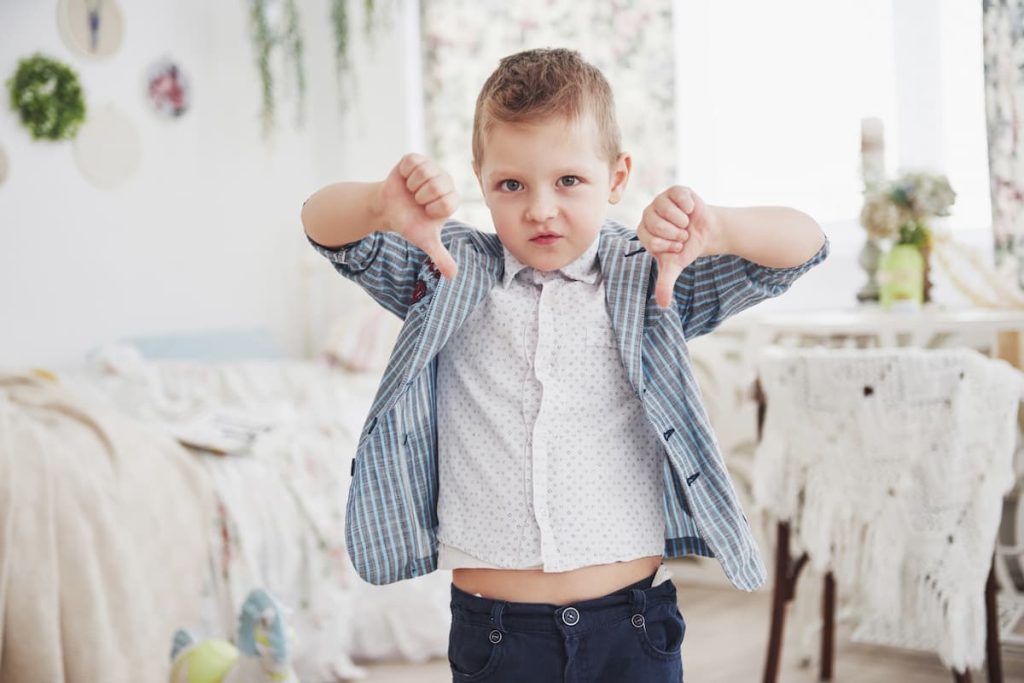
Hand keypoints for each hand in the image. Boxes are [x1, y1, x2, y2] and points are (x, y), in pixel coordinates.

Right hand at [379, 153, 459, 278]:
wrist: (388, 209)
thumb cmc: (409, 223)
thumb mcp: (425, 241)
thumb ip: (440, 257)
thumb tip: (452, 276)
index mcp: (452, 199)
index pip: (447, 202)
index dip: (431, 209)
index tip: (425, 212)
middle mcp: (445, 181)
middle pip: (437, 186)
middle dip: (421, 198)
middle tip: (416, 201)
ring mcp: (431, 168)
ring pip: (425, 173)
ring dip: (412, 186)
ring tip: (411, 191)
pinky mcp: (416, 159)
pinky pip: (412, 163)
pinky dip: (404, 174)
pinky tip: (405, 180)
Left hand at [637, 186, 717, 307]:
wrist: (705, 232)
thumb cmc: (686, 248)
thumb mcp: (675, 266)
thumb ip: (665, 283)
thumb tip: (662, 304)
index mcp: (643, 232)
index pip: (651, 240)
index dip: (669, 245)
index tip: (676, 246)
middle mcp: (648, 214)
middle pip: (657, 224)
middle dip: (676, 234)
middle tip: (682, 235)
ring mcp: (660, 200)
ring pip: (668, 211)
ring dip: (683, 221)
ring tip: (686, 224)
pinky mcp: (675, 191)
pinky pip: (680, 198)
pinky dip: (689, 207)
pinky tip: (691, 211)